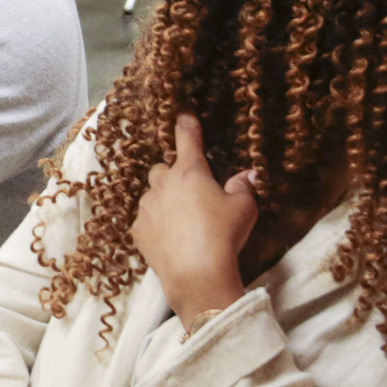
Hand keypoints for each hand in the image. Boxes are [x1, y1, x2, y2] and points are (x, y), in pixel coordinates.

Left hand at [132, 113, 257, 320]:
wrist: (197, 275)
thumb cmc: (223, 236)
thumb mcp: (244, 208)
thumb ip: (243, 185)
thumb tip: (248, 174)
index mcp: (190, 171)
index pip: (186, 136)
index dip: (185, 121)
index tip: (181, 111)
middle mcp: (163, 183)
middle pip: (165, 168)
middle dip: (176, 175)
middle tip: (194, 193)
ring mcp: (146, 206)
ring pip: (153, 193)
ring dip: (165, 199)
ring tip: (184, 221)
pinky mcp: (137, 229)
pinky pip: (146, 219)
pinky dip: (156, 223)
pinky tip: (172, 238)